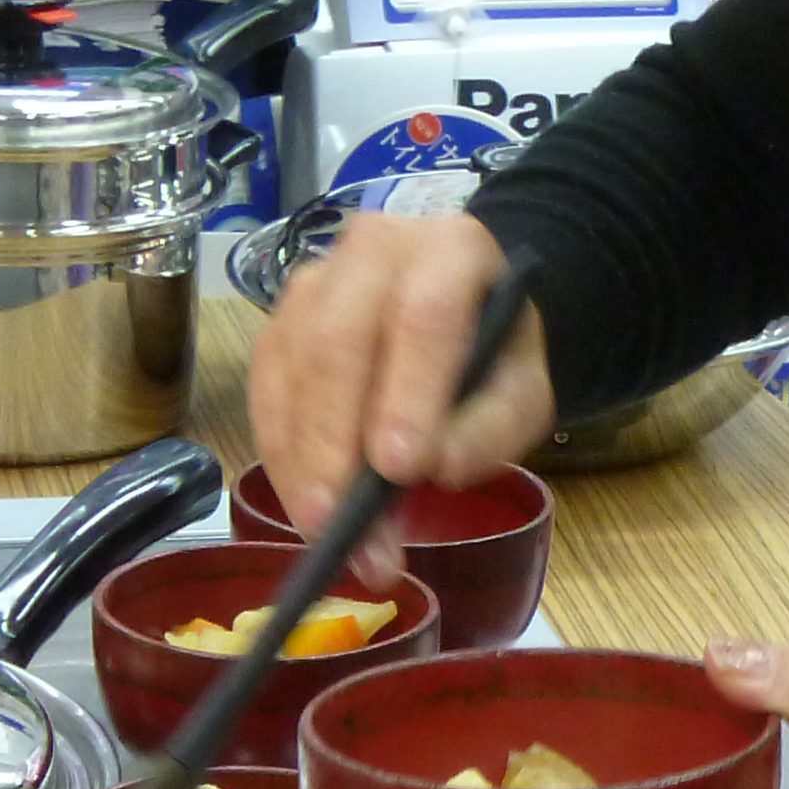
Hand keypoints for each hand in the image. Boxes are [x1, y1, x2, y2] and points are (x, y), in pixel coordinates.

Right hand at [246, 210, 556, 584]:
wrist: (465, 315)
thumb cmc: (495, 355)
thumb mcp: (524, 391)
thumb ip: (494, 426)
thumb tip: (439, 467)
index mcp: (450, 250)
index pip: (424, 316)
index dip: (407, 394)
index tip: (399, 471)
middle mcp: (371, 250)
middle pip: (335, 341)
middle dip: (332, 443)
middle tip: (340, 526)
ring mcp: (313, 283)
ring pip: (289, 370)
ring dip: (300, 463)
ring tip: (327, 538)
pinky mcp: (279, 326)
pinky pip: (264, 394)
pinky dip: (281, 459)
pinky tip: (304, 508)